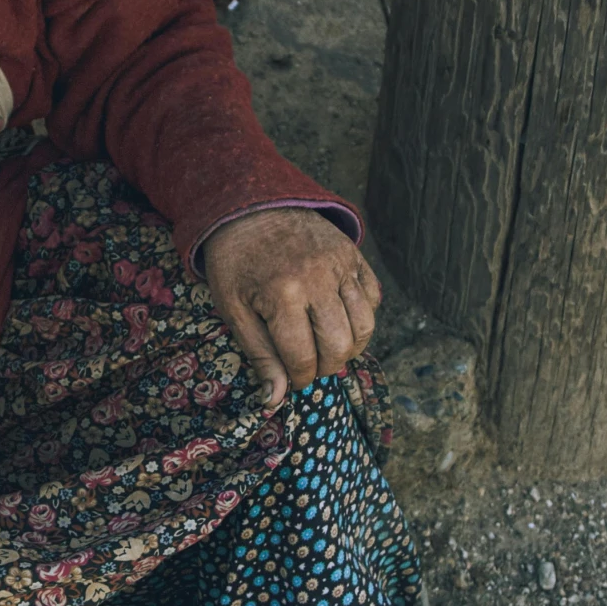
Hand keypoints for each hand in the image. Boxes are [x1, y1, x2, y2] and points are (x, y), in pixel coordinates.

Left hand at [203, 208, 381, 408]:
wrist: (250, 205)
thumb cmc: (236, 262)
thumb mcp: (234, 309)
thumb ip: (259, 354)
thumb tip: (275, 400)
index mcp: (282, 294)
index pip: (304, 358)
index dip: (299, 378)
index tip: (292, 379)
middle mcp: (317, 279)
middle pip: (340, 346)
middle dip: (326, 367)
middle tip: (309, 365)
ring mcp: (341, 264)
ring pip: (364, 326)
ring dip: (350, 347)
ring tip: (327, 347)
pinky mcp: (354, 255)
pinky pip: (372, 298)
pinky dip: (362, 317)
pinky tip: (339, 319)